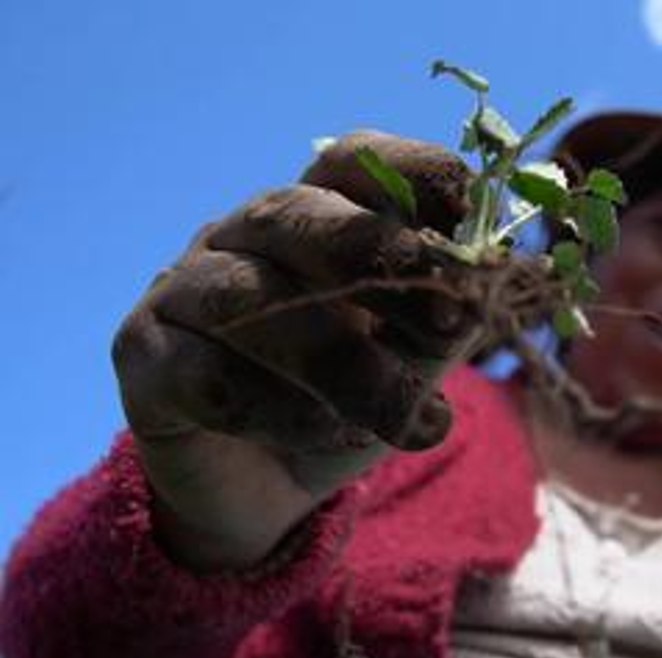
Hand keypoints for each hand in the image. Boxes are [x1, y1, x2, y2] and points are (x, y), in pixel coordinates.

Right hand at [111, 131, 477, 570]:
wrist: (271, 490)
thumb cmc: (355, 400)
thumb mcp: (421, 355)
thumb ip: (455, 313)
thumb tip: (513, 277)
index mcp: (319, 215)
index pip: (356, 160)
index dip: (415, 176)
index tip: (474, 214)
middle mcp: (244, 236)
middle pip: (296, 211)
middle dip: (378, 258)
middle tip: (451, 321)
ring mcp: (184, 288)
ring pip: (253, 300)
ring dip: (347, 365)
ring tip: (418, 424)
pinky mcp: (145, 356)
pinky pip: (208, 374)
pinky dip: (282, 411)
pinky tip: (331, 437)